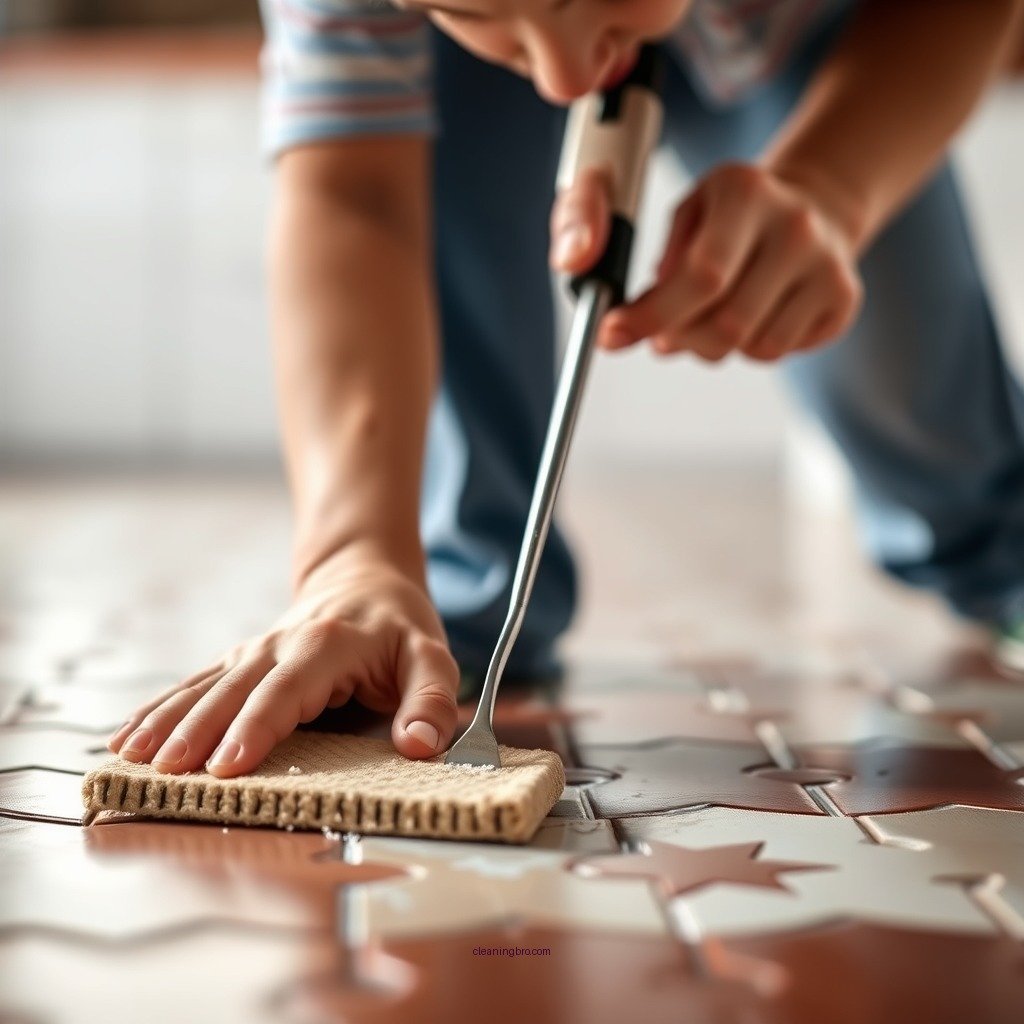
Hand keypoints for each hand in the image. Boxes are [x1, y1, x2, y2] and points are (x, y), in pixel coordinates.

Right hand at [106, 550, 459, 777]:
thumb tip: (420, 746)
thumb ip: (431, 699)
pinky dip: (159, 709)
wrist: (363, 580)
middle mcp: (280, 645)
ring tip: (129, 756)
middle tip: (167, 771)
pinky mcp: (238, 661)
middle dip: (197, 731)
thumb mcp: (432, 656)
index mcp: (327, 645)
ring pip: (203, 686)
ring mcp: (253, 651)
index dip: (258, 725)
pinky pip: (194, 684)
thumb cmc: (398, 626)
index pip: (288, 690)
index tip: (229, 763)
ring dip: (166, 721)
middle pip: (234, 690)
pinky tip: (127, 736)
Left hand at [550, 162, 862, 361]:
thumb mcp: (690, 215)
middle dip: (682, 339)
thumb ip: (662, 264)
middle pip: (726, 322)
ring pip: (752, 346)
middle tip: (665, 336)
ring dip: (715, 346)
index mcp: (746, 192)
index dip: (652, 315)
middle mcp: (796, 225)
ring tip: (713, 317)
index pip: (700, 275)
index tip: (612, 336)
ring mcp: (828, 264)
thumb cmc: (732, 218)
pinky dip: (750, 346)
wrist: (814, 206)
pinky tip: (752, 315)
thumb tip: (636, 322)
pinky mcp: (844, 298)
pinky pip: (779, 352)